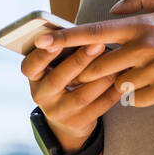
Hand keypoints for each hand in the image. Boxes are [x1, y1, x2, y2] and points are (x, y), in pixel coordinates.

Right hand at [21, 31, 120, 153]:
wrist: (66, 117)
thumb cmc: (63, 76)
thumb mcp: (55, 65)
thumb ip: (63, 50)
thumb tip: (81, 31)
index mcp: (33, 77)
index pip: (30, 66)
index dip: (42, 56)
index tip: (56, 43)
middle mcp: (42, 95)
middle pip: (58, 79)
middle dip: (79, 61)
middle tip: (98, 44)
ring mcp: (59, 112)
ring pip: (82, 95)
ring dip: (102, 76)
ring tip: (118, 60)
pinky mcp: (77, 123)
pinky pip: (99, 107)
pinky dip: (113, 90)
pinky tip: (123, 77)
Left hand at [34, 0, 153, 107]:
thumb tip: (113, 7)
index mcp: (141, 24)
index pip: (94, 31)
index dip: (66, 37)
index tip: (43, 41)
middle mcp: (143, 48)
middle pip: (97, 64)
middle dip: (85, 71)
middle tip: (77, 73)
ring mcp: (152, 71)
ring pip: (116, 84)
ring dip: (113, 84)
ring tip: (121, 80)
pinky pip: (136, 99)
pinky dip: (137, 96)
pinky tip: (153, 87)